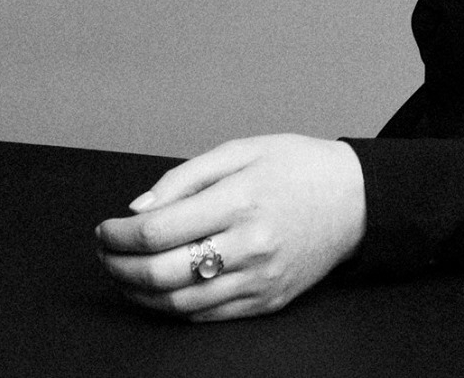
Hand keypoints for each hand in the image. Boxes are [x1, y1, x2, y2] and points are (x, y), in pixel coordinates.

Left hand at [95, 134, 365, 321]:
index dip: (119, 235)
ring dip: (139, 293)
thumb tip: (138, 209)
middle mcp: (249, 244)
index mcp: (240, 199)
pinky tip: (161, 290)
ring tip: (125, 275)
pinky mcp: (268, 301)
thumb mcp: (242, 150)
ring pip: (179, 301)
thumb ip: (185, 176)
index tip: (106, 229)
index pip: (157, 230)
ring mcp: (259, 279)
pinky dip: (173, 306)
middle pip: (160, 272)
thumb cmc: (299, 168)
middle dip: (119, 266)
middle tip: (106, 254)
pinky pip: (207, 315)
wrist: (357, 200)